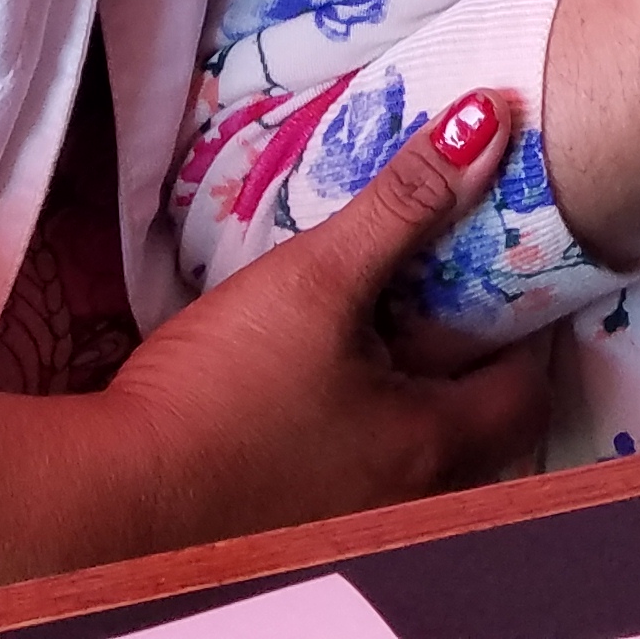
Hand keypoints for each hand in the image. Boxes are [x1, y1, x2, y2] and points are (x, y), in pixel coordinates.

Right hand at [97, 93, 554, 532]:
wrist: (111, 496)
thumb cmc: (222, 393)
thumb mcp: (318, 278)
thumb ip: (405, 201)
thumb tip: (486, 122)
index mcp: (436, 447)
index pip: (528, 388)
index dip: (529, 321)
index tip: (511, 264)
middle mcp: (410, 498)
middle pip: (478, 418)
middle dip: (469, 350)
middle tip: (448, 279)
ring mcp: (351, 517)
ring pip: (415, 440)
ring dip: (409, 380)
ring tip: (383, 309)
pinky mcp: (295, 517)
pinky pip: (359, 459)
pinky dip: (358, 411)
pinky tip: (317, 365)